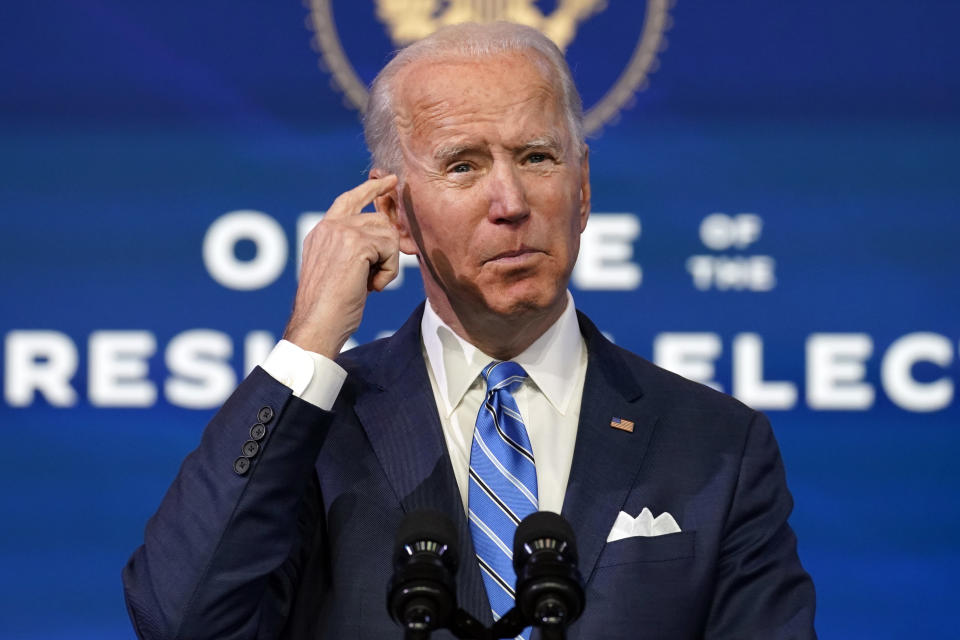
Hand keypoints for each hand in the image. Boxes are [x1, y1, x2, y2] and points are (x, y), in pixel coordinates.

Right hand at [283, 175, 399, 357]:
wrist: (317, 323)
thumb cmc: (329, 308)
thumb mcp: (339, 271)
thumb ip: (354, 250)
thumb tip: (386, 239)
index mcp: (320, 233)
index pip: (348, 201)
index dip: (370, 190)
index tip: (389, 180)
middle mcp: (329, 226)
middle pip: (377, 220)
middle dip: (387, 247)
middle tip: (381, 273)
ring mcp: (341, 231)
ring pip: (386, 234)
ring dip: (387, 263)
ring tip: (371, 284)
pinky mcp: (355, 243)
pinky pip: (390, 248)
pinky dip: (388, 272)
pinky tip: (373, 287)